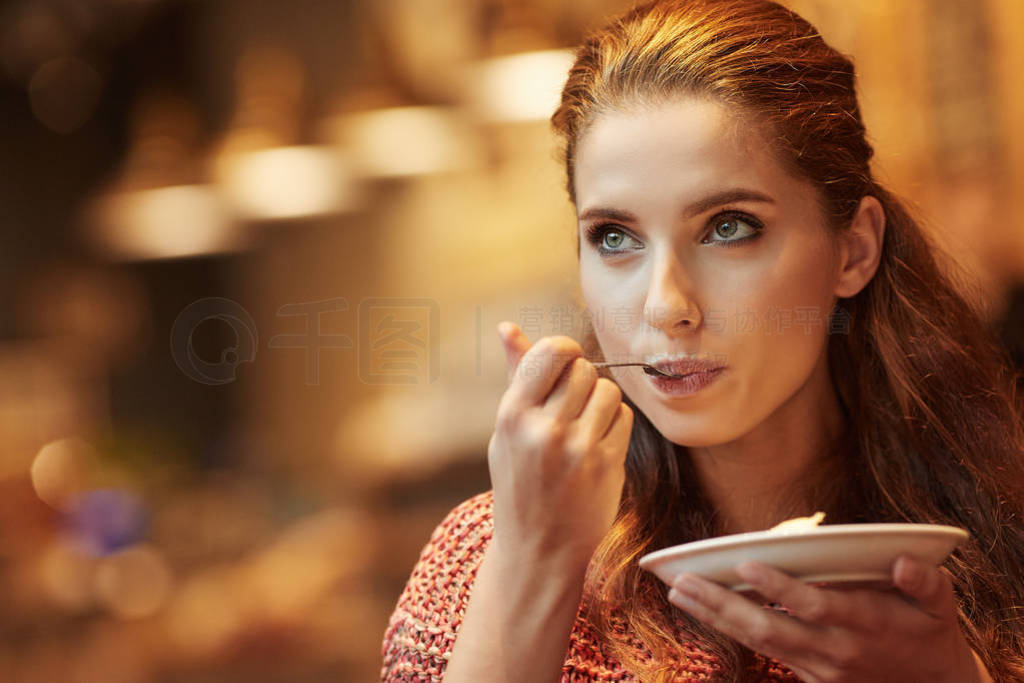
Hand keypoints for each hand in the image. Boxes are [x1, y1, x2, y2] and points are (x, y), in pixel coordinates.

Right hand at [488, 321, 633, 567]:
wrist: (538, 549)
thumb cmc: (520, 482)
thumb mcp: (507, 431)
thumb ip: (516, 377)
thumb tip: (507, 327)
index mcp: (511, 416)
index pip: (550, 352)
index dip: (563, 349)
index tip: (564, 362)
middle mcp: (543, 430)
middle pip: (583, 369)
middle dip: (581, 379)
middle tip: (571, 405)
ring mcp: (577, 449)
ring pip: (607, 390)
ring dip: (601, 401)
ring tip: (584, 426)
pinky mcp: (606, 465)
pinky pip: (624, 418)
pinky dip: (615, 424)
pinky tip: (598, 445)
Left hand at [667, 554, 991, 681]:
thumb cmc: (931, 635)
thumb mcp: (940, 606)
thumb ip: (925, 582)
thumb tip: (904, 560)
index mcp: (864, 624)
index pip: (813, 606)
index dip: (778, 588)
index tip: (746, 565)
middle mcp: (834, 648)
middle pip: (769, 628)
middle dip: (723, 604)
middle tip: (685, 581)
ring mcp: (817, 666)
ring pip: (758, 641)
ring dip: (716, 617)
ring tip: (679, 591)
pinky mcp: (808, 674)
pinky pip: (763, 649)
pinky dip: (730, 629)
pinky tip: (703, 610)